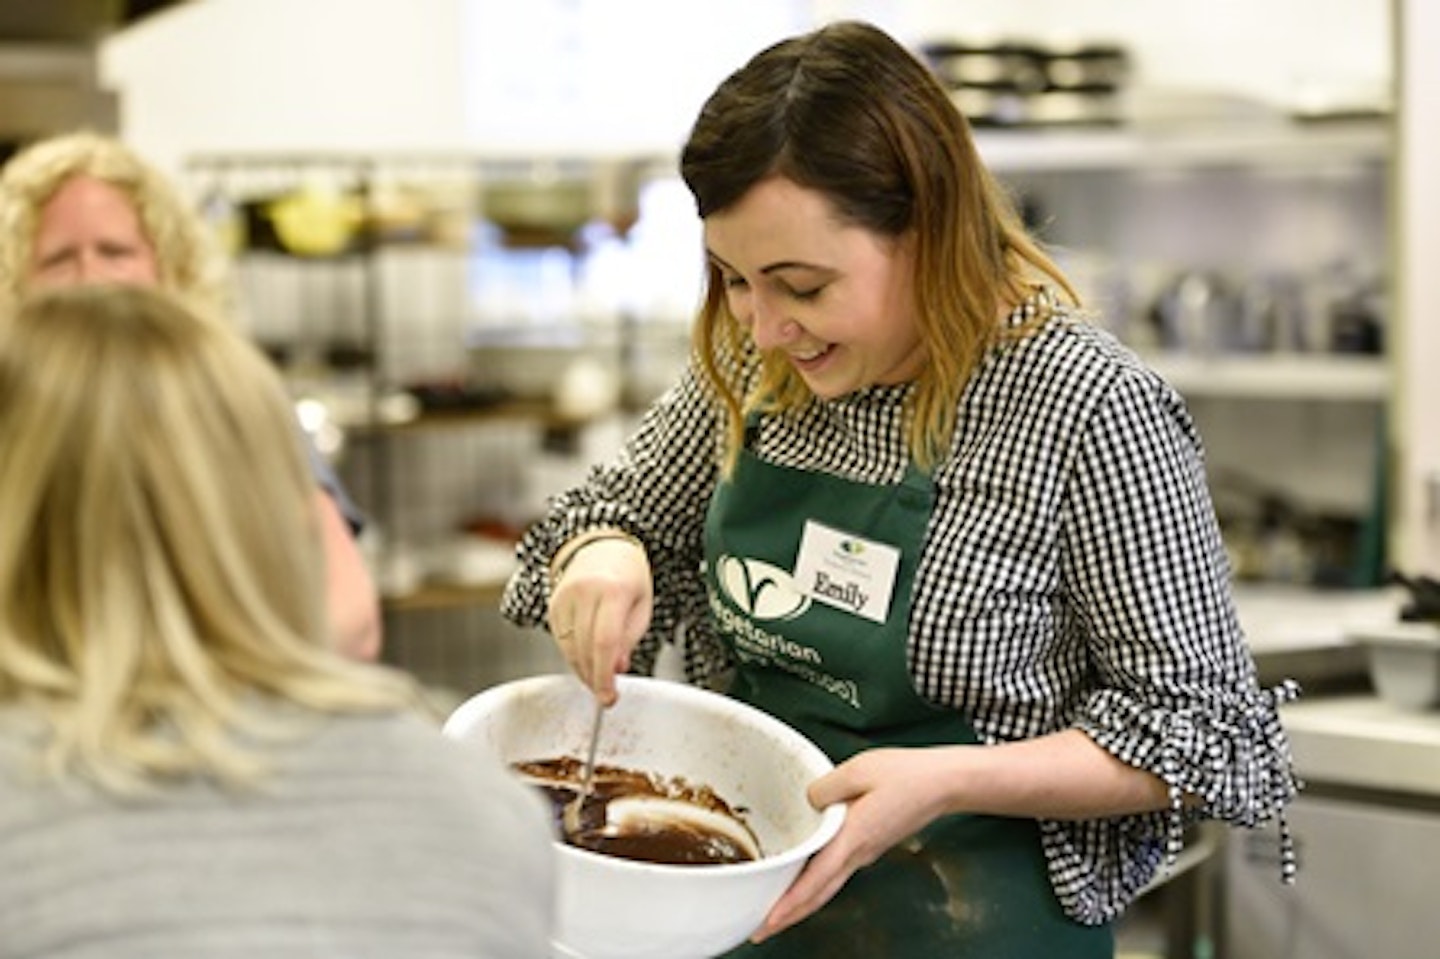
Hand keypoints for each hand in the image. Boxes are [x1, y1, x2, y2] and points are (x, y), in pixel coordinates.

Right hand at [547, 534, 652, 704]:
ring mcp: (564, 596)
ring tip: (598, 678)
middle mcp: (584, 591)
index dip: (604, 676)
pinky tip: (586, 659)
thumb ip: (629, 638)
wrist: (602, 546)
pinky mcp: (552, 604)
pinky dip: (572, 656)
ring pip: (568, 648)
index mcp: (613, 590)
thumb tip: (616, 669)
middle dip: (594, 677)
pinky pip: (560, 640)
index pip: (604, 642)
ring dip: (583, 670)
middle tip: (606, 694)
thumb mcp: (642, 606)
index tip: (608, 698)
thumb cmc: (629, 577)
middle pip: (584, 649)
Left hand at [750, 747, 951, 942]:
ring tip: (777, 909)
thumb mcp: (858, 770)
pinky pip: (837, 872)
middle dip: (788, 915)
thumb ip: (825, 786)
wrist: (944, 783)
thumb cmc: (908, 776)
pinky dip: (816, 885)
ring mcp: (866, 852)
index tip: (767, 921)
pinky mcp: (871, 845)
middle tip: (761, 928)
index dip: (789, 904)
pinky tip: (806, 879)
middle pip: (818, 895)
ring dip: (800, 902)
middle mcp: (859, 852)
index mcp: (853, 837)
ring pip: (827, 887)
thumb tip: (809, 800)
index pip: (815, 880)